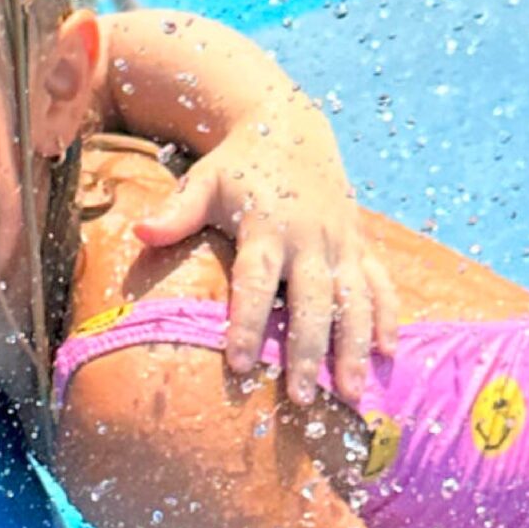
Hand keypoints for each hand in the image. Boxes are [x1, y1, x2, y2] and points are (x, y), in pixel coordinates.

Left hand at [134, 121, 397, 405]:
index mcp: (267, 226)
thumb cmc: (237, 166)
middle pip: (313, 302)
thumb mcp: (203, 181)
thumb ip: (176, 212)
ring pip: (356, 301)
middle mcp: (310, 239)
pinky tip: (387, 356)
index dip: (248, 323)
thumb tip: (140, 231)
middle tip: (302, 398)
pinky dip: (388, 317)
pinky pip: (381, 284)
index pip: (256, 281)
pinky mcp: (361, 245)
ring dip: (355, 348)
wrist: (291, 129)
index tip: (241, 365)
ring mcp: (341, 243)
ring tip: (352, 395)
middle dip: (309, 351)